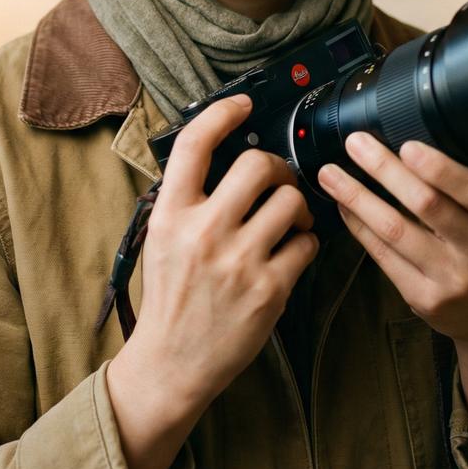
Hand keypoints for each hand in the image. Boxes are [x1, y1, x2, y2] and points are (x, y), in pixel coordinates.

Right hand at [122, 93, 318, 413]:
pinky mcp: (269, 291)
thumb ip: (188, 199)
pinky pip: (306, 244)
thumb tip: (223, 156)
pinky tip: (291, 251)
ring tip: (288, 219)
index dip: (222, 113)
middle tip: (277, 182)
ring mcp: (239, 262)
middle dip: (277, 167)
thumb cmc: (169, 297)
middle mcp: (204, 232)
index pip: (195, 144)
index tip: (242, 104)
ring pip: (291, 201)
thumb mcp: (161, 239)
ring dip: (297, 205)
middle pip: (258, 165)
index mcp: (172, 214)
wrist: (170, 364)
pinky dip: (305, 242)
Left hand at [318, 133, 467, 362]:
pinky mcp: (423, 298)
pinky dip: (359, 226)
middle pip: (427, 205)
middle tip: (356, 144)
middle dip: (385, 170)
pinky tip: (343, 205)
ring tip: (330, 173)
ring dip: (357, 197)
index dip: (440, 168)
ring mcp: (451, 278)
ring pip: (395, 231)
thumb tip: (445, 128)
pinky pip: (383, 255)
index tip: (407, 146)